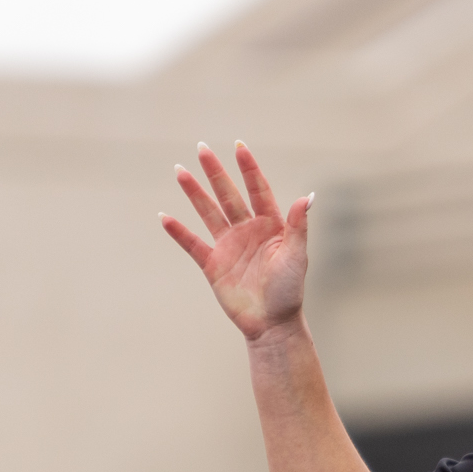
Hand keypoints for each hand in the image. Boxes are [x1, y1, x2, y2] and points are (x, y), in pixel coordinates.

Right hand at [160, 141, 310, 341]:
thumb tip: (307, 197)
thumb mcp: (297, 256)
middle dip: (215, 172)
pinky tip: (165, 217)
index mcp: (270, 226)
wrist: (272, 323)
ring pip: (208, 213)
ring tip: (180, 171)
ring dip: (194, 193)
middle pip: (228, 195)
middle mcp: (247, 231)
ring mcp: (229, 246)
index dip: (248, 169)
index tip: (239, 147)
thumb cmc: (289, 291)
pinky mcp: (213, 265)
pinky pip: (192, 244)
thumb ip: (298, 226)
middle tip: (201, 148)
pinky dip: (179, 232)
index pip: (258, 190)